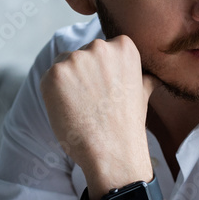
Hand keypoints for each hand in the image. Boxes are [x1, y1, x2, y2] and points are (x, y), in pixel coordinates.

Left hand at [40, 36, 157, 199]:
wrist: (114, 153)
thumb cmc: (127, 125)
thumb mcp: (143, 93)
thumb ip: (141, 76)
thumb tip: (149, 76)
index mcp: (124, 47)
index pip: (103, 49)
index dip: (101, 72)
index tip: (107, 91)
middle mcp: (100, 47)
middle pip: (81, 54)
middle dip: (84, 76)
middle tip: (94, 103)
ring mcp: (76, 59)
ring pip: (63, 66)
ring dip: (68, 84)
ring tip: (83, 109)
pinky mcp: (55, 74)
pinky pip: (49, 79)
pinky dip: (54, 95)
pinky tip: (70, 111)